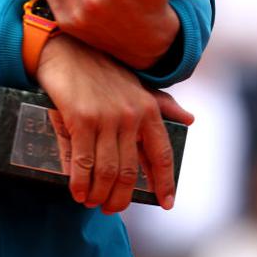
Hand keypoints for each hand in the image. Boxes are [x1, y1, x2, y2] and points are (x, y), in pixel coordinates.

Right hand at [36, 34, 192, 211]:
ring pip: (106, 171)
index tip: (166, 203)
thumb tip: (190, 119)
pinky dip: (80, 182)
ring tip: (92, 202)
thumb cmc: (102, 68)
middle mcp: (130, 114)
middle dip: (120, 197)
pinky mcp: (80, 118)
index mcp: (148, 108)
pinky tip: (77, 191)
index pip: (161, 154)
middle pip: (128, 172)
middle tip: (111, 208)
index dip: (164, 182)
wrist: (66, 48)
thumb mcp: (135, 84)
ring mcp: (105, 117)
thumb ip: (161, 103)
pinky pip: (82, 162)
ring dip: (99, 194)